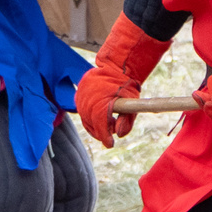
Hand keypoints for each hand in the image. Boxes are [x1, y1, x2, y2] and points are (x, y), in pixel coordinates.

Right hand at [78, 16, 172, 148]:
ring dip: (94, 125)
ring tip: (106, 126)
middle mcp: (88, 98)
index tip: (110, 145)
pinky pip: (82, 109)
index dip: (105, 136)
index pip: (100, 124)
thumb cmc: (127, 85)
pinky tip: (99, 118)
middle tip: (109, 138)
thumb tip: (117, 135)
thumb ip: (126, 121)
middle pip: (91, 123)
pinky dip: (89, 117)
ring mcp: (81, 95)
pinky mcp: (79, 92)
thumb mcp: (132, 103)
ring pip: (84, 117)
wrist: (116, 67)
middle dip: (100, 132)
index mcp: (102, 100)